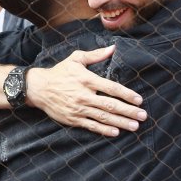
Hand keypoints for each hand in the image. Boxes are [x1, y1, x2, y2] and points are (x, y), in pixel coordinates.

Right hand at [27, 45, 146, 136]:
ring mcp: (78, 108)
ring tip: (135, 126)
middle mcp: (84, 95)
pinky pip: (91, 126)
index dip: (126, 94)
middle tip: (143, 115)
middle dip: (128, 111)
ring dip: (120, 122)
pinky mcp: (73, 119)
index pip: (111, 88)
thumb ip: (96, 54)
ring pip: (103, 117)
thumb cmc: (60, 72)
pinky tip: (116, 132)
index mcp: (87, 79)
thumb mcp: (76, 58)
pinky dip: (104, 130)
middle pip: (110, 105)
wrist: (38, 88)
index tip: (139, 100)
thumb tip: (113, 48)